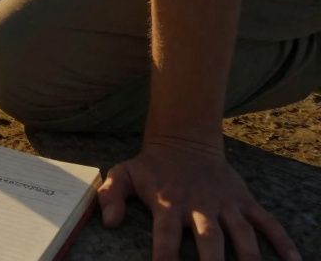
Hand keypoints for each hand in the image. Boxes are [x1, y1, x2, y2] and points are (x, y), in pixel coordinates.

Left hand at [98, 136, 300, 260]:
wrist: (184, 141)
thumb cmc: (151, 167)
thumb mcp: (123, 174)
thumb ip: (110, 196)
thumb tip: (108, 222)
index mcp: (169, 205)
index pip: (167, 236)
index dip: (166, 257)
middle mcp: (199, 207)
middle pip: (210, 239)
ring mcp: (225, 205)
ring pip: (241, 234)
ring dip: (249, 257)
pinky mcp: (244, 202)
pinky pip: (267, 222)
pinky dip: (282, 241)